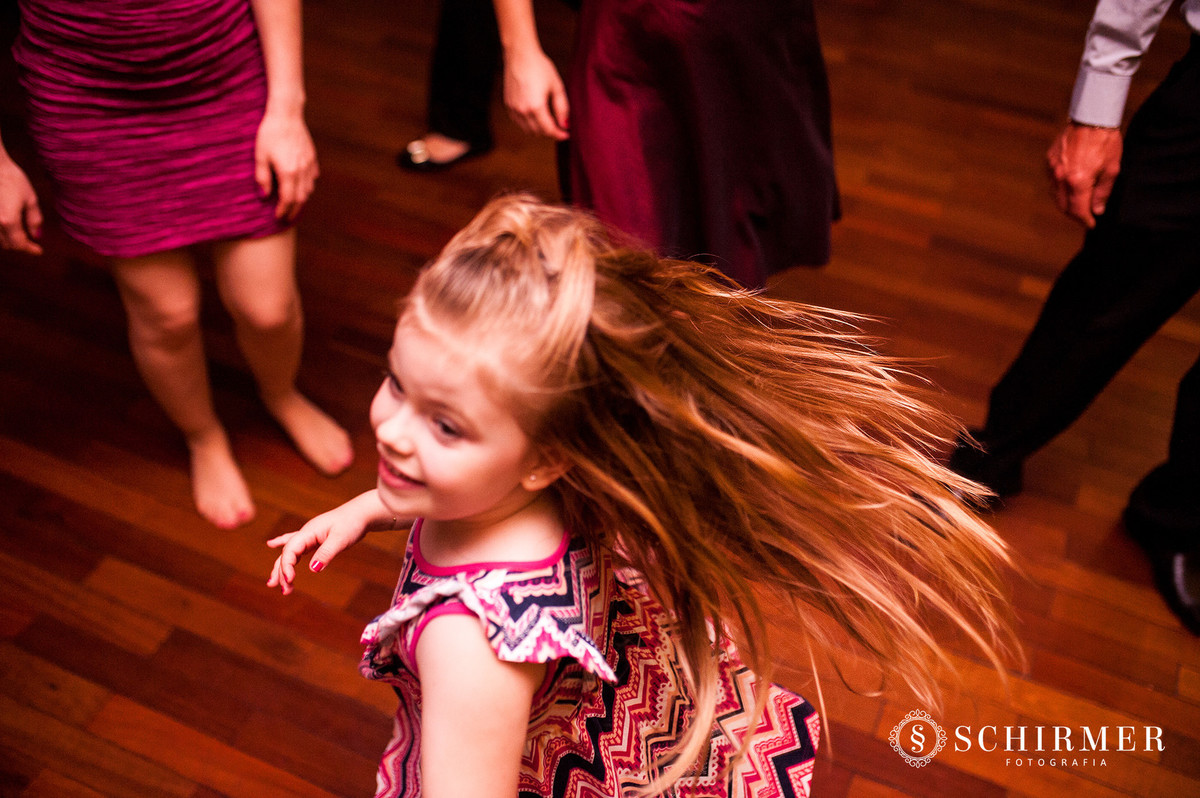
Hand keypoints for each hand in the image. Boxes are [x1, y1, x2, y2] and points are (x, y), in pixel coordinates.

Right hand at [0, 157, 43, 254]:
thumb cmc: (11, 178)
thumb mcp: (30, 198)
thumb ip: (34, 220)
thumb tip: (36, 236)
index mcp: (8, 221)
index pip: (20, 244)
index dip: (30, 249)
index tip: (39, 251)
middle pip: (7, 245)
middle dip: (20, 244)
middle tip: (31, 240)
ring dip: (8, 240)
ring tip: (19, 233)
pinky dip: (0, 232)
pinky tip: (7, 226)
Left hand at [254, 109, 318, 220]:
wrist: (286, 114)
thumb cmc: (269, 133)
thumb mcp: (260, 155)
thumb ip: (262, 177)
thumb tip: (265, 196)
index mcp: (288, 172)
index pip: (287, 199)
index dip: (283, 210)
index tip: (278, 217)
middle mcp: (301, 171)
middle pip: (300, 198)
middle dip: (293, 210)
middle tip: (286, 217)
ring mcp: (308, 164)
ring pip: (308, 189)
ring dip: (301, 199)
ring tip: (293, 203)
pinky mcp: (312, 157)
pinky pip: (312, 177)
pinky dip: (307, 185)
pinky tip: (301, 185)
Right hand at [266, 490, 389, 593]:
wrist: (362, 512)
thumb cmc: (352, 523)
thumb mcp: (341, 539)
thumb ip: (327, 553)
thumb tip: (313, 569)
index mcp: (309, 532)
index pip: (290, 550)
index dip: (286, 566)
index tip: (290, 580)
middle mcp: (306, 533)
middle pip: (287, 553)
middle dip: (281, 572)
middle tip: (281, 590)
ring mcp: (310, 535)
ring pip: (290, 552)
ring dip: (282, 567)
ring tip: (273, 583)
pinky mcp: (316, 539)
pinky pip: (296, 546)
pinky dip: (284, 546)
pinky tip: (272, 544)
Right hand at [503, 47, 568, 139]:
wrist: (520, 55)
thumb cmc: (540, 67)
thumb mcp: (556, 86)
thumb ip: (562, 107)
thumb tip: (564, 124)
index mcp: (536, 106)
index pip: (548, 129)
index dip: (559, 134)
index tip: (566, 135)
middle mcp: (522, 110)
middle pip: (538, 132)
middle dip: (550, 132)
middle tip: (559, 127)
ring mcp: (513, 108)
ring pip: (527, 129)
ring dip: (539, 129)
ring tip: (548, 122)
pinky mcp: (508, 105)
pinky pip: (519, 122)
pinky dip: (528, 124)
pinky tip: (535, 116)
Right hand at [1046, 122, 1122, 227]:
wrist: (1092, 118)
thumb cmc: (1106, 141)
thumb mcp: (1112, 169)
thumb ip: (1103, 192)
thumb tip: (1097, 210)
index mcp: (1078, 181)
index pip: (1078, 210)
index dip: (1085, 220)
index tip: (1091, 224)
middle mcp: (1061, 177)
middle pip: (1063, 206)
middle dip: (1074, 214)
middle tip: (1085, 216)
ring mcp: (1053, 169)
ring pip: (1055, 195)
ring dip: (1066, 202)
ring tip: (1078, 202)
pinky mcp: (1049, 161)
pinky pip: (1052, 181)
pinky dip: (1060, 188)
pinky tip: (1070, 185)